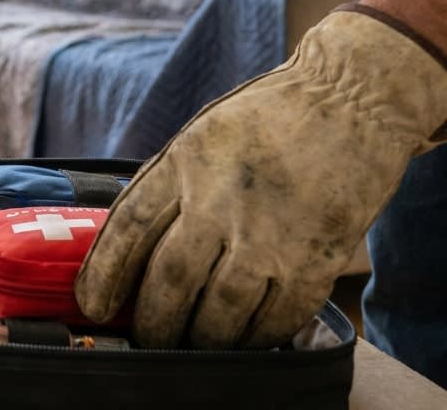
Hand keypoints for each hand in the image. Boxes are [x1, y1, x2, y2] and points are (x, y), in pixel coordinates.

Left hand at [75, 5, 446, 348]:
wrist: (354, 99)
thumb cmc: (270, 118)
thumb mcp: (202, 134)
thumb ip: (170, 185)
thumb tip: (131, 249)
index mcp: (186, 161)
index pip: (129, 228)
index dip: (104, 274)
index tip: (91, 305)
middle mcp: (222, 199)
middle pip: (170, 281)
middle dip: (153, 322)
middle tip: (148, 339)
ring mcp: (271, 233)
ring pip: (220, 312)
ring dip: (202, 340)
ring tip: (192, 346)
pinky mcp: (317, 258)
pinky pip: (277, 319)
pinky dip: (255, 338)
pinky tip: (244, 340)